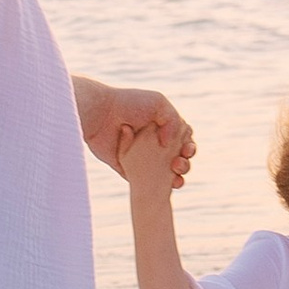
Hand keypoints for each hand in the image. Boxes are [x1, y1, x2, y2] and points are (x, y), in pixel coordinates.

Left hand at [77, 82, 193, 186]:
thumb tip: (169, 144)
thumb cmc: (128, 104)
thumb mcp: (158, 103)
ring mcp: (143, 157)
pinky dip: (161, 186)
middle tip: (178, 162)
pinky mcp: (130, 170)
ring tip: (175, 172)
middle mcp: (154, 142)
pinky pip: (148, 182)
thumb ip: (173, 120)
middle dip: (185, 161)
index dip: (189, 146)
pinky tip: (169, 183)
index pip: (183, 139)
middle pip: (178, 156)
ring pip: (167, 171)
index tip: (186, 150)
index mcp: (162, 126)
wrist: (100, 114)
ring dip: (178, 174)